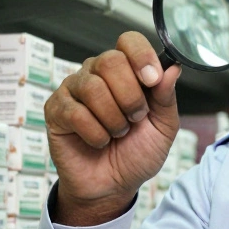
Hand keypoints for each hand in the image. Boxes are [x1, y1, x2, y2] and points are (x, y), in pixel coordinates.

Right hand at [45, 32, 180, 225]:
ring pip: (93, 87)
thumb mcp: (163, 127)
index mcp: (125, 71)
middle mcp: (96, 73)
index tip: (152, 80)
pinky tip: (98, 142)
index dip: (141, 57)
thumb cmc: (136, 154)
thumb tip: (172, 68)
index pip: (128, 41)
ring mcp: (73, 90)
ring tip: (117, 133)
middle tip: (135, 118)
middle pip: (110, 60)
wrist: (113, 187)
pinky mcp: (55, 110)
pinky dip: (95, 134)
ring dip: (113, 119)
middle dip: (130, 96)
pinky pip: (75, 112)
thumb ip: (166, 97)